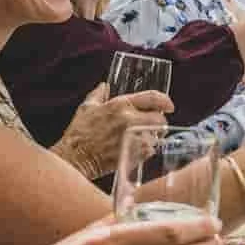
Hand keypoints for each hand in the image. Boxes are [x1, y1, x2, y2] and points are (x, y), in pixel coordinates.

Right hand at [52, 86, 173, 177]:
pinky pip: (150, 151)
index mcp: (120, 105)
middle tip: (153, 125)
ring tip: (140, 139)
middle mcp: (130, 120)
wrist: (74, 159)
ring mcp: (134, 139)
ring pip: (156, 136)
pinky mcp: (134, 155)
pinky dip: (146, 151)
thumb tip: (104, 86)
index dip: (165, 101)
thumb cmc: (78, 134)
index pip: (152, 98)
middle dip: (159, 122)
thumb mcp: (86, 108)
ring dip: (152, 137)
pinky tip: (134, 150)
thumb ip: (98, 95)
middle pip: (159, 119)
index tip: (169, 106)